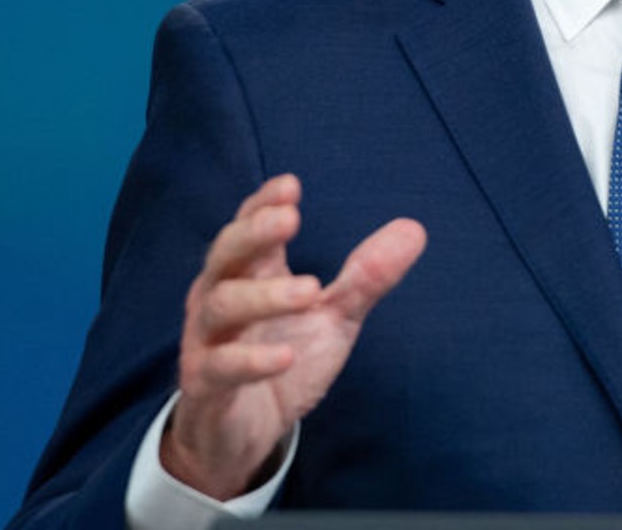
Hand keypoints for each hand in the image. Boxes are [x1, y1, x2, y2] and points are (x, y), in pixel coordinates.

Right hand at [161, 173, 426, 498]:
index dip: (262, 205)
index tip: (290, 185)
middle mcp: (219, 301)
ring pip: (220, 307)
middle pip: (224, 256)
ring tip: (309, 290)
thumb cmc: (282, 359)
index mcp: (248, 276)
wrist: (242, 437)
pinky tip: (284, 355)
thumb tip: (415, 229)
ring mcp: (208, 344)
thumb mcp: (333, 318)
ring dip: (264, 296)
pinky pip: (219, 369)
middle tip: (291, 218)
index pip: (247, 229)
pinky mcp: (207, 388)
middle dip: (253, 234)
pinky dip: (251, 361)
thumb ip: (366, 277)